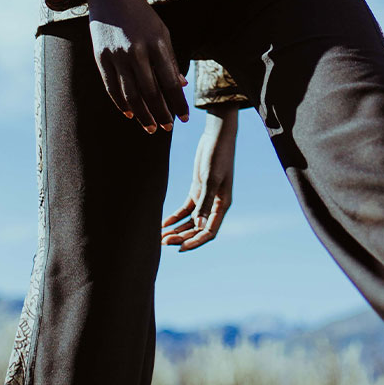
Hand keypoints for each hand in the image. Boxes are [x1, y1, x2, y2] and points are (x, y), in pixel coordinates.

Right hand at [82, 0, 189, 133]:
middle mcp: (137, 50)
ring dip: (143, 115)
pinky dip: (121, 104)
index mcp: (157, 43)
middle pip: (151, 92)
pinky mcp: (101, 57)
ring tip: (151, 128)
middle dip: (161, 114)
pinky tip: (130, 114)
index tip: (185, 119)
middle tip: (168, 129)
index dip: (178, 103)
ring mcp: (117, 55)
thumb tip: (181, 86)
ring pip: (131, 95)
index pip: (171, 81)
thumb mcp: (161, 31)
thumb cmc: (141, 14)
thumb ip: (170, 59)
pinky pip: (112, 88)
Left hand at [161, 110, 237, 250]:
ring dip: (177, 229)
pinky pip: (186, 209)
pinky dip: (175, 217)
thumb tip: (199, 225)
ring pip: (191, 221)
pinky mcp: (197, 189)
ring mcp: (205, 197)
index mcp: (222, 205)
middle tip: (164, 242)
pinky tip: (164, 223)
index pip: (209, 232)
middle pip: (198, 229)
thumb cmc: (217, 155)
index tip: (179, 248)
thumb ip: (204, 202)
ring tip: (161, 237)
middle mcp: (214, 204)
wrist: (216, 136)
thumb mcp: (211, 179)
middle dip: (182, 237)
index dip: (195, 242)